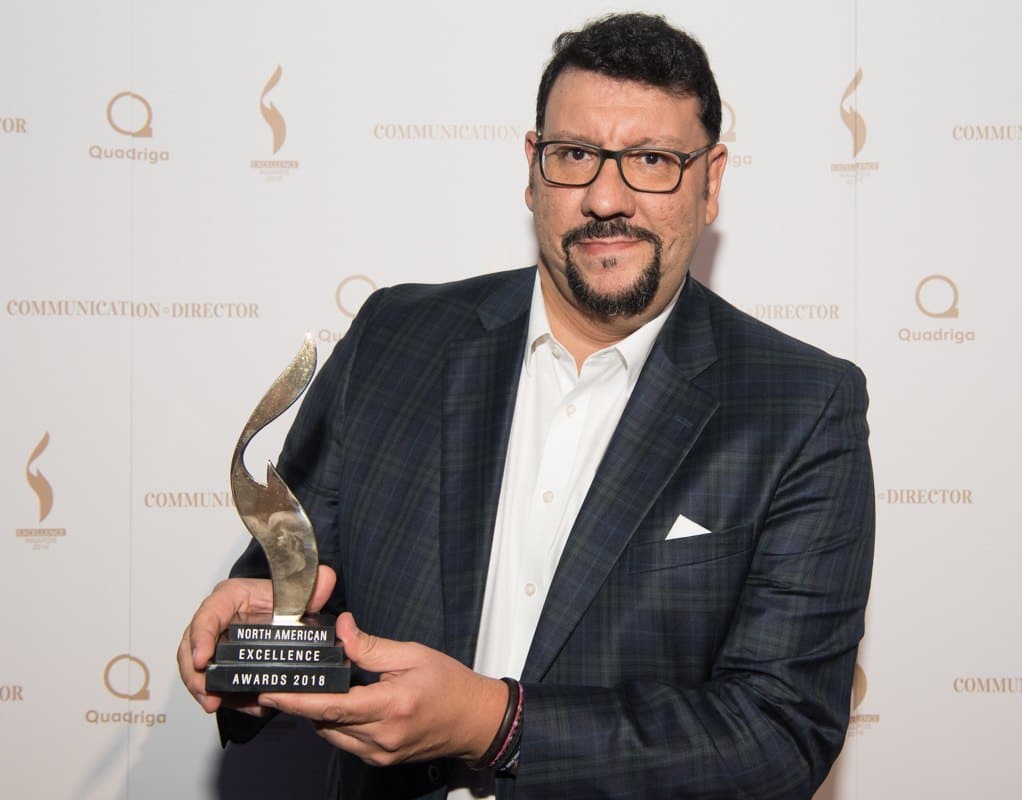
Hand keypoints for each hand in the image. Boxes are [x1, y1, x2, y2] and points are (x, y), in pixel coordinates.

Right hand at [177, 565, 337, 714]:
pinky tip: (242, 706)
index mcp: (229, 597)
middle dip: (195, 675)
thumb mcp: (297, 592)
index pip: (208, 615)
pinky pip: (215, 682)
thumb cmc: (283, 598)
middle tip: (208, 696)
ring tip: (216, 706)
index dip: (201, 637)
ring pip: (197, 669)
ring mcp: (215, 642)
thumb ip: (312, 587)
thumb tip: (326, 578)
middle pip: (191, 647)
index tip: (202, 660)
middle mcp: (216, 619)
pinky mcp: (221, 662)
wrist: (286, 611)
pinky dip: (226, 697)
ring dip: (204, 690)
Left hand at [258, 613, 507, 766]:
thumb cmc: (449, 684)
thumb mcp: (412, 654)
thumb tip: (340, 629)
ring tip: (317, 688)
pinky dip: (336, 723)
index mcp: (390, 706)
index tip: (270, 692)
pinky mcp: (380, 760)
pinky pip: (345, 742)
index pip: (332, 706)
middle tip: (287, 680)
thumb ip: (370, 646)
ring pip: (331, 734)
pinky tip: (341, 704)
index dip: (296, 700)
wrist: (475, 720)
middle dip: (303, 703)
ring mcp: (380, 753)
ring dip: (319, 713)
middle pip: (324, 722)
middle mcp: (381, 736)